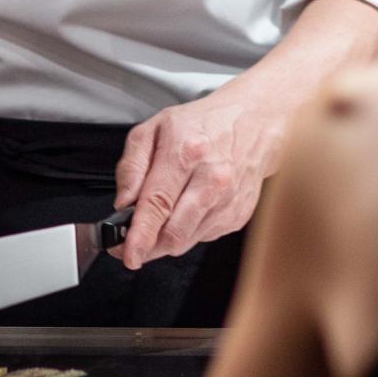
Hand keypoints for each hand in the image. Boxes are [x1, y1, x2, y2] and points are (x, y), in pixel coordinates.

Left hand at [112, 80, 287, 267]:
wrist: (254, 122)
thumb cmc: (203, 124)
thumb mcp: (154, 128)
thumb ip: (131, 166)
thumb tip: (123, 203)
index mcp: (187, 152)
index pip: (158, 204)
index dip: (140, 235)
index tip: (128, 254)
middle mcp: (212, 179)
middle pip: (173, 233)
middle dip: (148, 245)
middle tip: (133, 241)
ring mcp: (228, 200)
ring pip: (186, 241)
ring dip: (166, 238)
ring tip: (164, 213)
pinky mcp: (238, 215)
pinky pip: (202, 237)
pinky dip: (188, 229)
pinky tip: (189, 205)